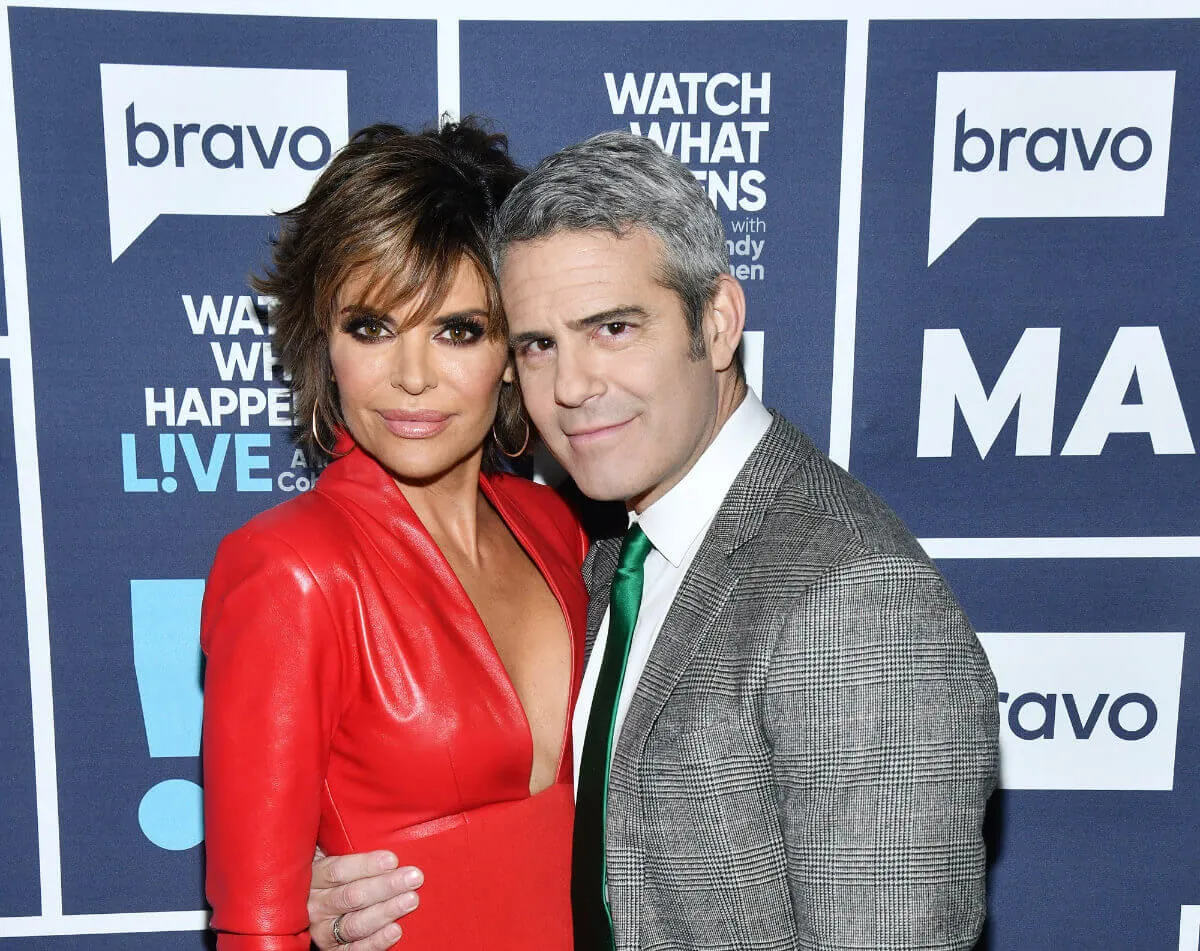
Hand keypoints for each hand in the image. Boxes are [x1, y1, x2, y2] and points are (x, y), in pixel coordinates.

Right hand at [308, 847, 422, 949]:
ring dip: (386, 911)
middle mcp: (314, 905)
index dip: (366, 865)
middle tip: (413, 878)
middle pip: (351, 896)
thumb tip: (381, 834)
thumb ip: (347, 848)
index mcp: (314, 876)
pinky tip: (396, 930)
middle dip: (386, 886)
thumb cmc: (333, 875)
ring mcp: (322, 929)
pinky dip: (376, 941)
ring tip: (411, 900)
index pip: (338, 870)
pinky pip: (355, 949)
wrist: (313, 908)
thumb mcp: (330, 855)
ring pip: (355, 923)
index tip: (393, 860)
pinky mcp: (332, 950)